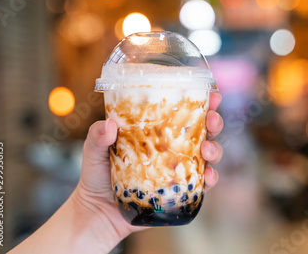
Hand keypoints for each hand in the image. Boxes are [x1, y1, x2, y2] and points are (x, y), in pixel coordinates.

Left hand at [73, 93, 223, 238]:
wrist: (97, 213)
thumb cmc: (97, 176)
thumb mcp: (93, 151)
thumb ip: (97, 136)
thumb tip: (109, 124)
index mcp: (158, 132)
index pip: (183, 113)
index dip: (202, 103)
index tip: (211, 95)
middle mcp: (173, 149)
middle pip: (203, 131)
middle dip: (215, 122)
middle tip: (212, 120)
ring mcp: (179, 170)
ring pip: (208, 156)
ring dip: (215, 149)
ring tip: (207, 150)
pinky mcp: (181, 191)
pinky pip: (202, 184)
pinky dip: (211, 179)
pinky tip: (209, 176)